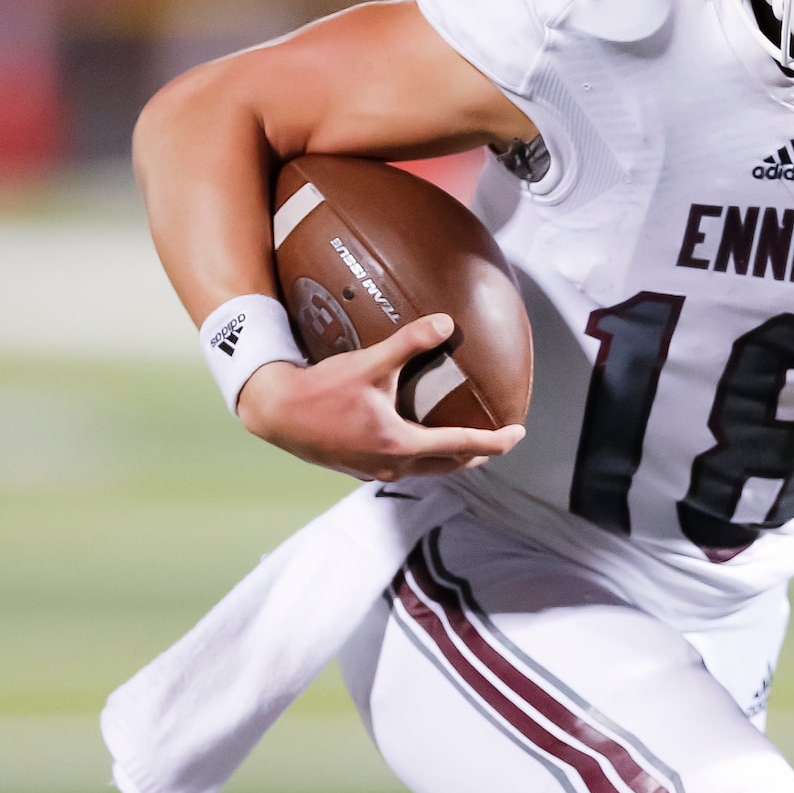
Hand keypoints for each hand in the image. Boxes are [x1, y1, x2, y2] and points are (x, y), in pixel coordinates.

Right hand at [237, 312, 524, 480]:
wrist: (275, 412)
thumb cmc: (321, 389)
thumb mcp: (369, 362)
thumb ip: (409, 342)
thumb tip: (447, 322)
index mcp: (400, 444)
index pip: (462, 445)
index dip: (495, 441)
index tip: (518, 433)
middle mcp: (392, 465)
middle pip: (449, 465)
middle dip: (477, 454)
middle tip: (499, 439)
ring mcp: (374, 470)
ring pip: (426, 470)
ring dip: (449, 457)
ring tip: (467, 442)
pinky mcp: (359, 467)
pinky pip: (405, 466)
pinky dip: (424, 456)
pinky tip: (420, 438)